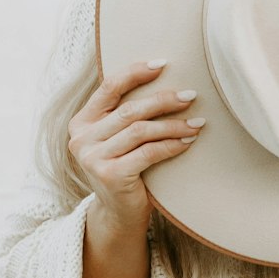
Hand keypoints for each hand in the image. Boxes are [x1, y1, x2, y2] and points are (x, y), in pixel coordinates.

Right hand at [68, 60, 205, 231]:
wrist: (118, 213)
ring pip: (141, 131)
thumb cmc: (124, 169)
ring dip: (173, 125)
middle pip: (129, 110)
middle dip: (164, 100)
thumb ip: (125, 115)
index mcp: (81, 122)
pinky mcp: (110, 175)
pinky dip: (171, 145)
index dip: (135, 72)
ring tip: (197, 122)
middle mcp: (81, 139)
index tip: (163, 64)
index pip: (108, 87)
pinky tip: (188, 142)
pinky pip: (148, 152)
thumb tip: (165, 81)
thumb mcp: (117, 139)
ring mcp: (93, 158)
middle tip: (191, 95)